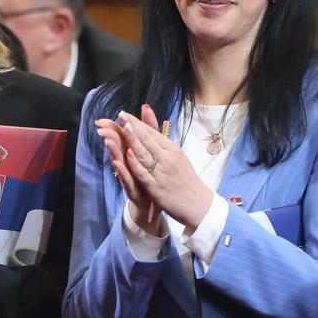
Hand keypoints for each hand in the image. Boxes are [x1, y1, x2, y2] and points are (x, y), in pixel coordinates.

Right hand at [95, 116, 158, 233]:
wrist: (153, 203)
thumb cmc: (150, 175)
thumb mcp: (152, 150)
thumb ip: (149, 129)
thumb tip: (146, 107)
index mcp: (133, 154)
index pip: (122, 137)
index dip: (114, 127)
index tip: (103, 118)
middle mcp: (128, 165)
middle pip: (119, 147)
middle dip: (110, 136)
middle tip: (101, 126)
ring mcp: (129, 177)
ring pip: (121, 163)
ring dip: (114, 152)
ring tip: (108, 141)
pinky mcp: (133, 190)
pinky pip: (127, 180)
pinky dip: (123, 172)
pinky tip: (118, 164)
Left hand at [117, 106, 214, 231]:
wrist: (197, 203)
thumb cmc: (186, 180)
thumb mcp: (178, 157)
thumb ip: (164, 145)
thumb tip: (153, 132)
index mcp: (173, 150)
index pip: (152, 133)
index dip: (137, 123)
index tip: (124, 113)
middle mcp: (168, 158)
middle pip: (147, 139)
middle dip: (132, 126)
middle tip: (120, 114)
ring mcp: (162, 172)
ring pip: (144, 153)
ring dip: (132, 139)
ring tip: (122, 127)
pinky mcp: (156, 187)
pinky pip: (144, 173)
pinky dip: (136, 163)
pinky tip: (127, 154)